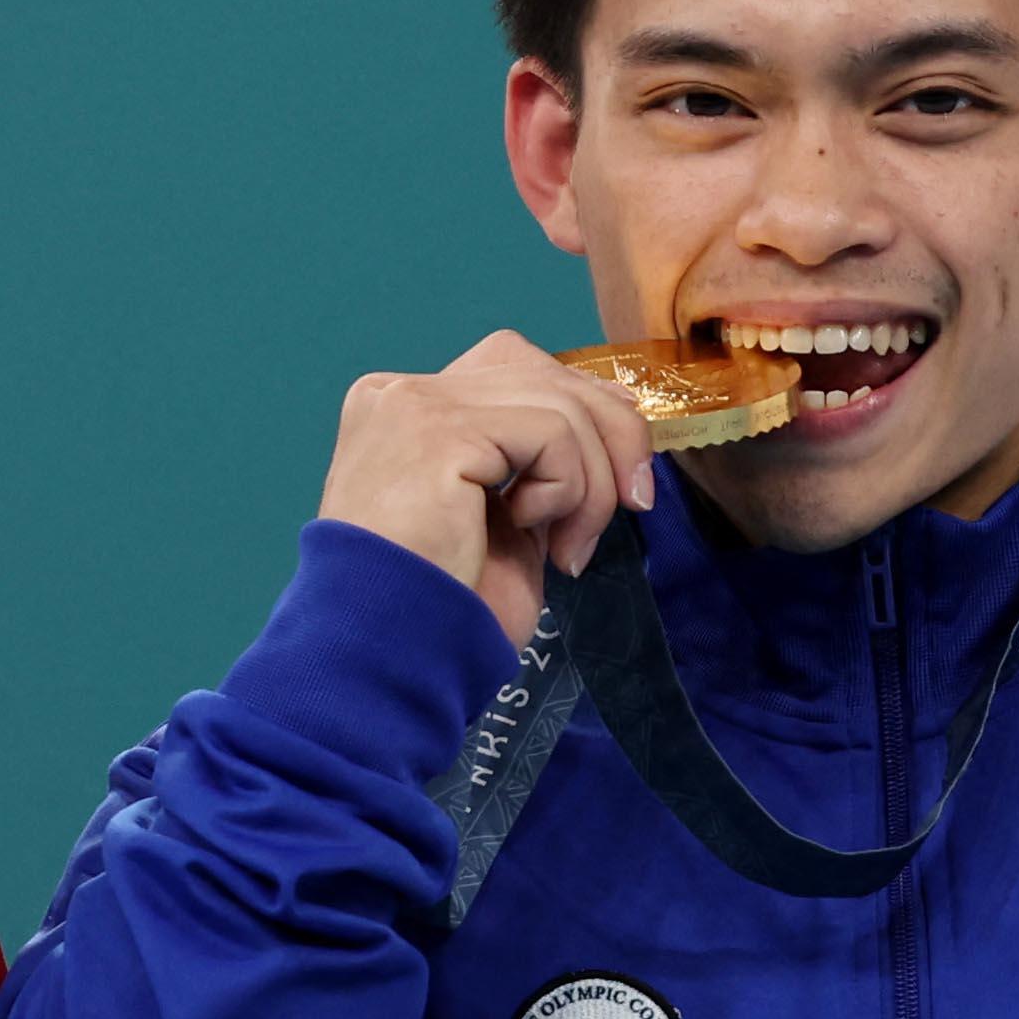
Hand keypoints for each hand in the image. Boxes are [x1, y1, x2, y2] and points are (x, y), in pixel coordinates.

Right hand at [321, 333, 657, 647]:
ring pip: (558, 403)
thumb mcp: (502, 518)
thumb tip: (616, 409)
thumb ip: (540, 462)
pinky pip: (550, 434)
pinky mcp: (439, 432)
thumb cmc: (439, 606)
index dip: (580, 402)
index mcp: (404, 412)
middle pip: (541, 371)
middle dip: (610, 435)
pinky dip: (566, 489)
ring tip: (567, 548)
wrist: (384, 652)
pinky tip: (532, 532)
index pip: (511, 366)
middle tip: (634, 504)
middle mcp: (400, 395)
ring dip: (590, 484)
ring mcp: (415, 407)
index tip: (621, 464)